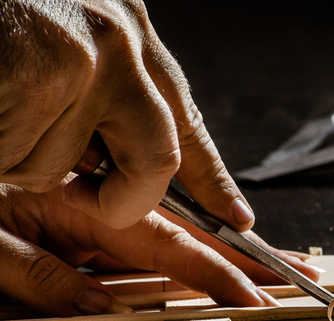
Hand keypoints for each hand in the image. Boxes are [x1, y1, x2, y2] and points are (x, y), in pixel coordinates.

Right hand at [0, 0, 252, 230]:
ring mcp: (85, 55)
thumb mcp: (72, 41)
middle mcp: (121, 39)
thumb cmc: (7, 19)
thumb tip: (135, 166)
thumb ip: (113, 97)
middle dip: (124, 198)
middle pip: (158, 160)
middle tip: (93, 201)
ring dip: (26, 158)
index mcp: (130, 32)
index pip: (188, 118)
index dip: (214, 178)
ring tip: (5, 103)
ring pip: (68, 167)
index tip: (238, 217)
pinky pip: (25, 156)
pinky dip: (2, 148)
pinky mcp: (41, 73)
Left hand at [0, 179, 320, 316]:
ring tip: (274, 261)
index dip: (216, 273)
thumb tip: (102, 303)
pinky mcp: (96, 208)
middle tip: (297, 270)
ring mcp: (105, 203)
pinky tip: (223, 248)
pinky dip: (200, 239)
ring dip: (234, 247)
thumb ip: (38, 273)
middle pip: (196, 231)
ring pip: (185, 227)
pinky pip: (161, 227)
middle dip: (249, 254)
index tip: (253, 295)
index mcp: (80, 204)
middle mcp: (104, 199)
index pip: (168, 245)